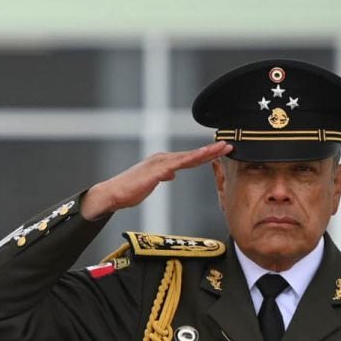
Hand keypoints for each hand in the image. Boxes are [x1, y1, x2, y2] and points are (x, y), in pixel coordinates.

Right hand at [81, 142, 231, 219]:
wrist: (111, 194)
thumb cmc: (128, 191)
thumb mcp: (150, 183)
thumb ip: (162, 177)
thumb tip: (172, 175)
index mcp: (162, 163)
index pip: (188, 159)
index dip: (205, 155)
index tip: (221, 152)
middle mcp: (162, 159)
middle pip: (191, 155)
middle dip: (211, 150)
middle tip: (229, 145)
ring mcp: (159, 163)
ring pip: (188, 157)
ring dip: (206, 152)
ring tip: (223, 148)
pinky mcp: (157, 170)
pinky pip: (179, 164)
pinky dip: (193, 159)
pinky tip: (204, 156)